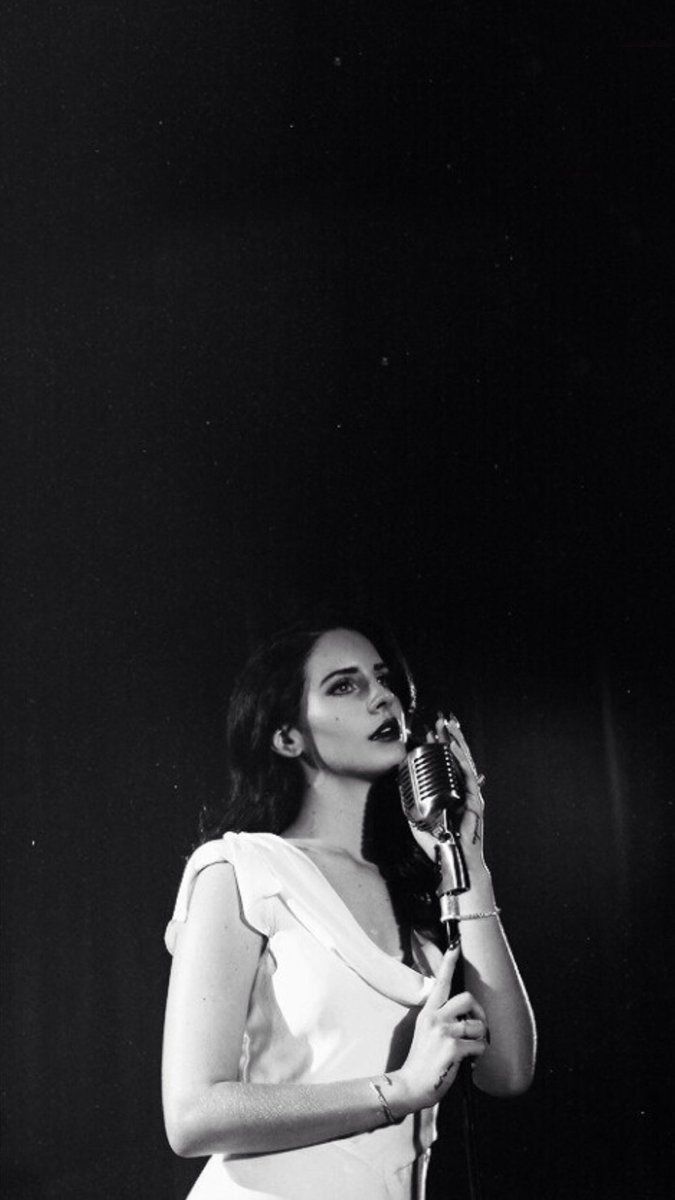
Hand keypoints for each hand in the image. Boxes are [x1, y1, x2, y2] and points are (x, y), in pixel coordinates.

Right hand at [389, 947, 488, 1112]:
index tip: (456, 944)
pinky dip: (479, 1055)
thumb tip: (465, 1016)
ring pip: (477, 1025)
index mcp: (428, 1013)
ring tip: (471, 1050)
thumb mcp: (425, 1033)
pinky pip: (479, 1045)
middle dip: (479, 1012)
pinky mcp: (453, 1048)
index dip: (449, 962)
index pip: (440, 982)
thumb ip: (441, 1020)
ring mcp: (444, 1032)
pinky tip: (470, 1062)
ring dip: (480, 1039)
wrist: (410, 1086)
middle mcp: (435, 1017)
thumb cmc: (421, 1062)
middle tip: (478, 1027)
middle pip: (468, 998)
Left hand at [408, 713, 486, 872]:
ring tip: (448, 727)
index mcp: (450, 794)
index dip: (440, 747)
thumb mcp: (418, 821)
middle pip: (456, 759)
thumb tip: (400, 786)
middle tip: (442, 720)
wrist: (454, 863)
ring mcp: (469, 796)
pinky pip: (467, 777)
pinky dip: (461, 761)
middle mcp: (461, 791)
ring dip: (456, 743)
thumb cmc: (439, 845)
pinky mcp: (474, 803)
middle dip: (450, 738)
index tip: (431, 732)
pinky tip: (454, 748)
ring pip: (463, 763)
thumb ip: (411, 805)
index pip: (445, 764)